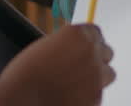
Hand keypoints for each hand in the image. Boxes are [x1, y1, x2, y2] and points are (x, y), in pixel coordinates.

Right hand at [0, 24, 114, 105]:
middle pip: (107, 52)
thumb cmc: (26, 73)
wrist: (22, 97)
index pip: (96, 32)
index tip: (83, 50)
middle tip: (81, 68)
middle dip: (96, 59)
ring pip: (108, 74)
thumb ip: (68, 44)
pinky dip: (89, 95)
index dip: (89, 42)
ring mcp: (96, 74)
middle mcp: (91, 51)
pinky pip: (99, 93)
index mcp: (78, 34)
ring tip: (78, 84)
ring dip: (98, 77)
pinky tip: (71, 96)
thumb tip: (80, 48)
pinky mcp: (96, 97)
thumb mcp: (47, 46)